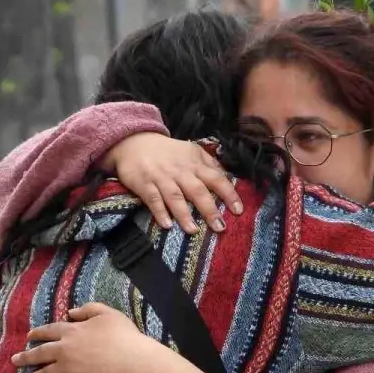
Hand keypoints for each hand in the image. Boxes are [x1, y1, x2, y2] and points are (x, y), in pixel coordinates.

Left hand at [12, 304, 154, 372]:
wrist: (133, 362)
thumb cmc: (124, 336)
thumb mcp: (107, 313)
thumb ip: (87, 309)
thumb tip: (71, 312)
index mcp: (71, 331)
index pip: (49, 331)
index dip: (38, 334)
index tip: (29, 337)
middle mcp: (64, 350)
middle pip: (39, 354)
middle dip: (25, 357)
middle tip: (14, 360)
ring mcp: (67, 369)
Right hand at [102, 133, 242, 234]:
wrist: (134, 142)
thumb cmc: (168, 152)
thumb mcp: (191, 151)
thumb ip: (209, 164)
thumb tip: (227, 178)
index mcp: (195, 163)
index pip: (216, 178)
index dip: (228, 194)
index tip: (238, 210)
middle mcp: (180, 171)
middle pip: (198, 191)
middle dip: (210, 209)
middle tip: (220, 227)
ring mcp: (162, 178)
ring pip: (175, 197)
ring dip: (184, 214)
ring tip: (194, 230)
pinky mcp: (144, 184)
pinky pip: (153, 200)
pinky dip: (160, 212)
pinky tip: (167, 225)